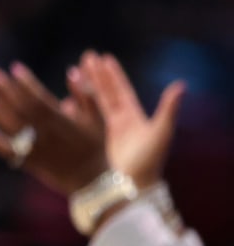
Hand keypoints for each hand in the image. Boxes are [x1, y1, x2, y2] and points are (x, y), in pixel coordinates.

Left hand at [0, 62, 108, 193]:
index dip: (27, 83)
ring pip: (15, 129)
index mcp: (63, 121)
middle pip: (23, 110)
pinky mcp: (30, 162)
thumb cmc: (94, 144)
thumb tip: (73, 70)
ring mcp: (37, 149)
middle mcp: (47, 134)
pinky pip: (11, 153)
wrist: (92, 180)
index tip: (15, 67)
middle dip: (7, 91)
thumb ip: (87, 95)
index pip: (41, 98)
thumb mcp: (98, 118)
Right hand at [75, 50, 184, 189]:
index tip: (103, 57)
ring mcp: (104, 133)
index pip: (121, 90)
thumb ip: (169, 109)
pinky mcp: (92, 143)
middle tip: (86, 56)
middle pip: (105, 93)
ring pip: (91, 105)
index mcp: (133, 118)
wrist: (132, 189)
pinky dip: (73, 110)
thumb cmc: (149, 162)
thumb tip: (181, 85)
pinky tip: (64, 102)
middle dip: (95, 75)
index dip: (113, 74)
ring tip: (71, 73)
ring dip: (82, 89)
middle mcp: (118, 123)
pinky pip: (81, 121)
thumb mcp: (161, 133)